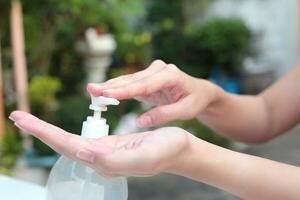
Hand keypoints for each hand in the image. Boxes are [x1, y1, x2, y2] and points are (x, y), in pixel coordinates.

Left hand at [9, 111, 190, 177]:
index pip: (67, 146)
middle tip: (17, 116)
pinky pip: (83, 137)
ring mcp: (104, 152)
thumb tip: (82, 153)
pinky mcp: (110, 145)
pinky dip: (66, 131)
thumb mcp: (143, 157)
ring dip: (48, 131)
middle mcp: (100, 158)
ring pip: (70, 141)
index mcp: (105, 161)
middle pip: (63, 143)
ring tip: (31, 122)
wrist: (179, 149)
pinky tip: (58, 130)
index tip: (22, 120)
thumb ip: (112, 160)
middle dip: (39, 130)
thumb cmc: (166, 151)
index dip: (44, 132)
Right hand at [87, 60, 218, 127]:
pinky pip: (130, 84)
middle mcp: (159, 70)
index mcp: (170, 75)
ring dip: (110, 86)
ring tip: (92, 90)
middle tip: (91, 90)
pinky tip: (103, 91)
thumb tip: (140, 122)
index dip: (124, 91)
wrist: (199, 91)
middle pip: (132, 80)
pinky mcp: (147, 78)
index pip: (144, 85)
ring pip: (128, 80)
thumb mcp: (185, 111)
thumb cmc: (194, 101)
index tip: (107, 94)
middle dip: (111, 86)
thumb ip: (163, 115)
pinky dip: (116, 89)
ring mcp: (152, 72)